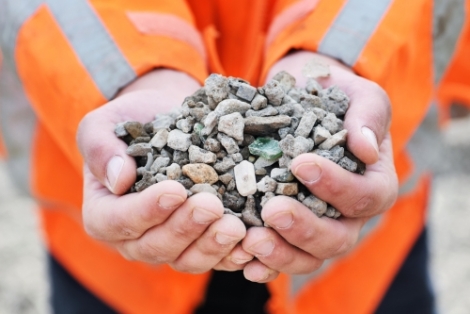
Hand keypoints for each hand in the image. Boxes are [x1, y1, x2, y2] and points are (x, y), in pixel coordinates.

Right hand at [77, 69, 249, 272]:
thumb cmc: (132, 123)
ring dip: (212, 246)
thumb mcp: (104, 126)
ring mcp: (169, 244)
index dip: (147, 210)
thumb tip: (119, 180)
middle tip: (212, 206)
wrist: (165, 121)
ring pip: (188, 259)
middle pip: (156, 246)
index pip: (119, 221)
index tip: (175, 190)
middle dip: (186, 228)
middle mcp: (134, 238)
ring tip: (236, 227)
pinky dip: (233, 255)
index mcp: (104, 214)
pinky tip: (252, 243)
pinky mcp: (199, 243)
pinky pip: (215, 258)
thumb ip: (101, 150)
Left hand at [237, 51, 397, 281]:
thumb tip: (367, 150)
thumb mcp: (358, 96)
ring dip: (281, 253)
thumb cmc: (335, 98)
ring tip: (251, 240)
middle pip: (338, 238)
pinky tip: (242, 260)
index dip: (337, 187)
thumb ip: (368, 117)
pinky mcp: (288, 230)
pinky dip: (263, 263)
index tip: (300, 164)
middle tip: (272, 211)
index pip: (366, 197)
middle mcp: (347, 214)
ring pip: (309, 257)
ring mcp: (316, 225)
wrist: (301, 98)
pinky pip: (280, 255)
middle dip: (305, 229)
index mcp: (372, 184)